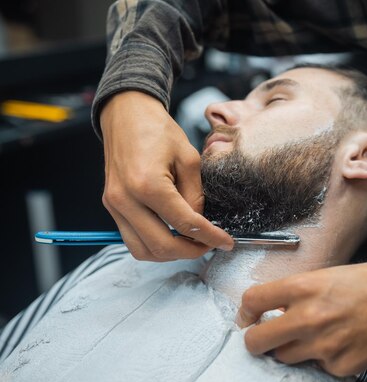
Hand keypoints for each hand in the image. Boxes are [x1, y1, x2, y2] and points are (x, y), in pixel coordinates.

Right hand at [100, 91, 232, 260]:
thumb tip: (201, 224)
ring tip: (192, 242)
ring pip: (143, 251)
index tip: (226, 242)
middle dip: (192, 251)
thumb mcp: (189, 159)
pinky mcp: (111, 206)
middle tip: (210, 244)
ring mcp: (115, 205)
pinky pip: (132, 240)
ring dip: (171, 254)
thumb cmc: (158, 130)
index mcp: (148, 184)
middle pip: (162, 246)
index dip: (210, 237)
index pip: (184, 224)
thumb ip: (196, 195)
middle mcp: (126, 199)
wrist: (126, 115)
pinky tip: (172, 235)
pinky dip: (154, 245)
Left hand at [236, 262, 366, 376]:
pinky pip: (317, 366)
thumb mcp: (335, 273)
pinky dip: (324, 358)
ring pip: (284, 357)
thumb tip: (279, 308)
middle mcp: (310, 318)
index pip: (253, 301)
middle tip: (265, 336)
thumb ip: (303, 291)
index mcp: (306, 287)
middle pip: (256, 341)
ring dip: (291, 349)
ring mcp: (324, 346)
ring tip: (315, 335)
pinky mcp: (340, 367)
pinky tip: (344, 343)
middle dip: (255, 340)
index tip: (249, 316)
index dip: (245, 311)